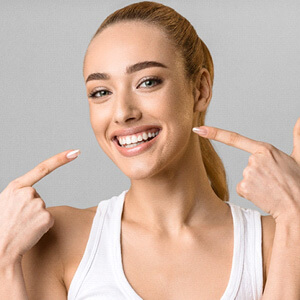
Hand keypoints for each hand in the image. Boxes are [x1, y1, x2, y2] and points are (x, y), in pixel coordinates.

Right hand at [0, 149, 79, 263]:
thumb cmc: (1, 226)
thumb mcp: (4, 203)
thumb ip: (18, 194)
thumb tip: (32, 194)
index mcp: (16, 187)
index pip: (42, 168)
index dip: (60, 159)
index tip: (75, 152)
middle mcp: (28, 193)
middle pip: (39, 197)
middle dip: (31, 208)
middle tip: (17, 220)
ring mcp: (38, 205)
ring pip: (43, 209)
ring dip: (35, 218)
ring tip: (20, 227)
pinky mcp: (46, 217)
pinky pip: (48, 219)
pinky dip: (42, 226)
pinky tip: (30, 232)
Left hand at [192, 118, 299, 222]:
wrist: (298, 207)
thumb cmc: (299, 182)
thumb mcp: (299, 157)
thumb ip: (298, 136)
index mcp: (265, 149)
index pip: (234, 138)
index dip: (214, 133)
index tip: (198, 129)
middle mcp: (253, 159)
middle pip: (247, 165)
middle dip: (259, 173)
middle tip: (274, 180)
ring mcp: (247, 173)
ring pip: (245, 177)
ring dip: (256, 184)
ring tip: (272, 188)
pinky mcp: (243, 187)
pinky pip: (242, 189)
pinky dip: (251, 193)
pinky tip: (264, 195)